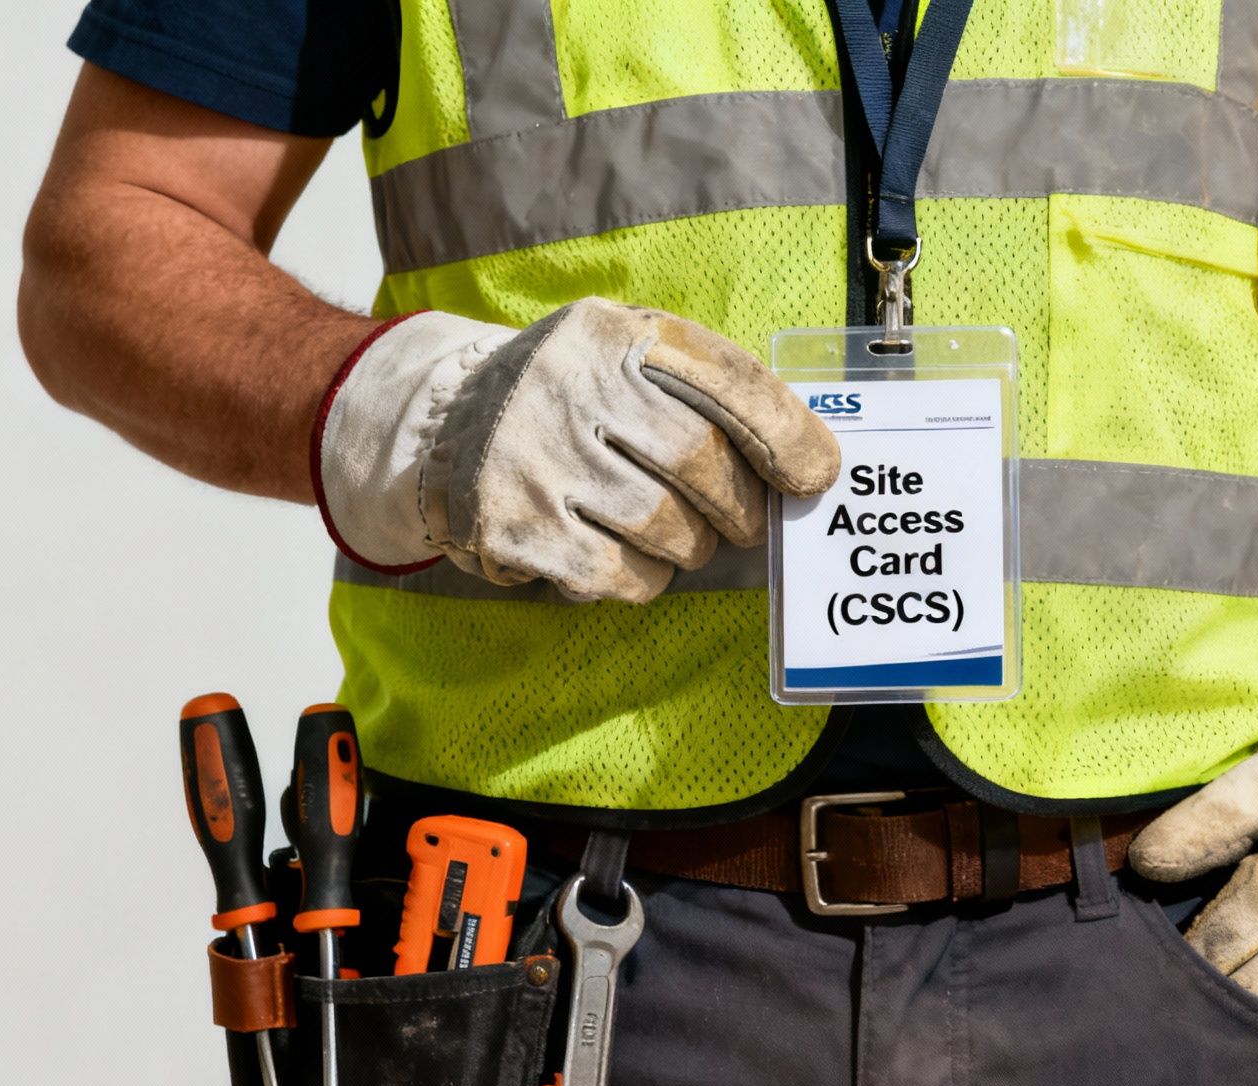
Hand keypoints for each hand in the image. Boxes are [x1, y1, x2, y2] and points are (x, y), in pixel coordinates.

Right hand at [313, 298, 839, 600]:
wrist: (440, 426)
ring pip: (665, 528)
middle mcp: (569, 385)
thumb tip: (806, 462)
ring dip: (690, 547)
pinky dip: (641, 579)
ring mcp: (534, 456)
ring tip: (677, 536)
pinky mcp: (511, 524)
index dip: (785, 434)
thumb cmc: (572, 400)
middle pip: (701, 463)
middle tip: (744, 524)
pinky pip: (617, 576)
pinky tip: (628, 559)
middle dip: (740, 507)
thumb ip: (707, 393)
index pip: (726, 380)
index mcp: (614, 334)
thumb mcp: (628, 359)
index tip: (817, 476)